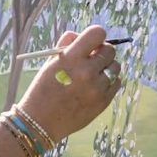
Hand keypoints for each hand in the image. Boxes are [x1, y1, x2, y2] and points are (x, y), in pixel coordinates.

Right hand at [16, 25, 121, 142]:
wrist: (40, 122)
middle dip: (101, 52)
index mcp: (71, 58)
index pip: (97, 34)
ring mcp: (97, 88)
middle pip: (109, 50)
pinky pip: (116, 83)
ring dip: (106, 67)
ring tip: (93, 74)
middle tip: (92, 59)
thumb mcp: (50, 62)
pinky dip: (109, 82)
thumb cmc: (43, 89)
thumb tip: (83, 36)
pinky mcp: (103, 102)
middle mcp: (87, 72)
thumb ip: (67, 44)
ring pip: (115, 67)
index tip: (91, 43)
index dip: (95, 36)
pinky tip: (96, 86)